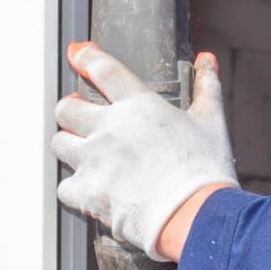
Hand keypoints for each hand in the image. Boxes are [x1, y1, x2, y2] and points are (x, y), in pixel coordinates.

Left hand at [53, 43, 237, 260]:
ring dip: (70, 146)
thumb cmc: (205, 169)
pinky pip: (64, 186)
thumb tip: (209, 59)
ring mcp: (93, 159)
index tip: (77, 54)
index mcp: (138, 105)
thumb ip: (207, 86)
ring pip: (59, 143)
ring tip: (86, 154)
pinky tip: (91, 190)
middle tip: (82, 118)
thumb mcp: (211, 121)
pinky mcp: (87, 191)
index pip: (103, 69)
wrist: (195, 215)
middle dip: (71, 110)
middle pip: (67, 107)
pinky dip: (75, 188)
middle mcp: (108, 127)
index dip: (86, 57)